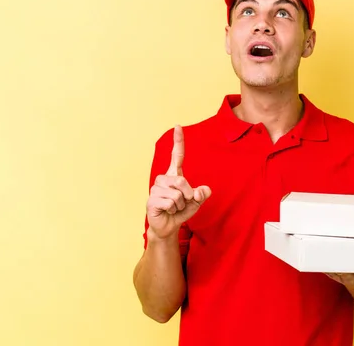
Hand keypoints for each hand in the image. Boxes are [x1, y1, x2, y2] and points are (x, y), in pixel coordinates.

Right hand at [146, 125, 210, 240]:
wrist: (168, 227)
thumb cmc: (181, 211)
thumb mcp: (196, 202)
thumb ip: (202, 195)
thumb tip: (202, 191)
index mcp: (174, 175)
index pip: (177, 155)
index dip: (178, 141)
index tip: (178, 126)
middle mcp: (163, 179)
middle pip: (182, 181)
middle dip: (188, 196)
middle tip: (182, 203)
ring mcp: (155, 189)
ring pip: (177, 195)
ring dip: (180, 205)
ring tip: (173, 208)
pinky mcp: (151, 200)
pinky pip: (170, 203)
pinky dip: (174, 210)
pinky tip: (167, 211)